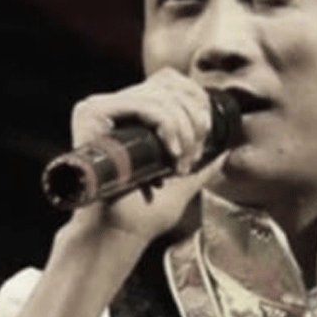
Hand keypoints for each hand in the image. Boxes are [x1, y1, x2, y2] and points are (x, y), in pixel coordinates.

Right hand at [65, 68, 227, 244]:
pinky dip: (167, 125)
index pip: (171, 82)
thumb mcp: (182, 186)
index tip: (201, 143)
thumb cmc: (141, 216)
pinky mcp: (92, 113)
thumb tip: (224, 151)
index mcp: (131, 116)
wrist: (115, 235)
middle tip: (191, 157)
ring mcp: (101, 108)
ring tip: (180, 160)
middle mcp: (114, 107)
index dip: (196, 103)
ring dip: (183, 128)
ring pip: (161, 95)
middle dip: (194, 120)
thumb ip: (201, 166)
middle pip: (170, 84)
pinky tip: (171, 153)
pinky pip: (144, 104)